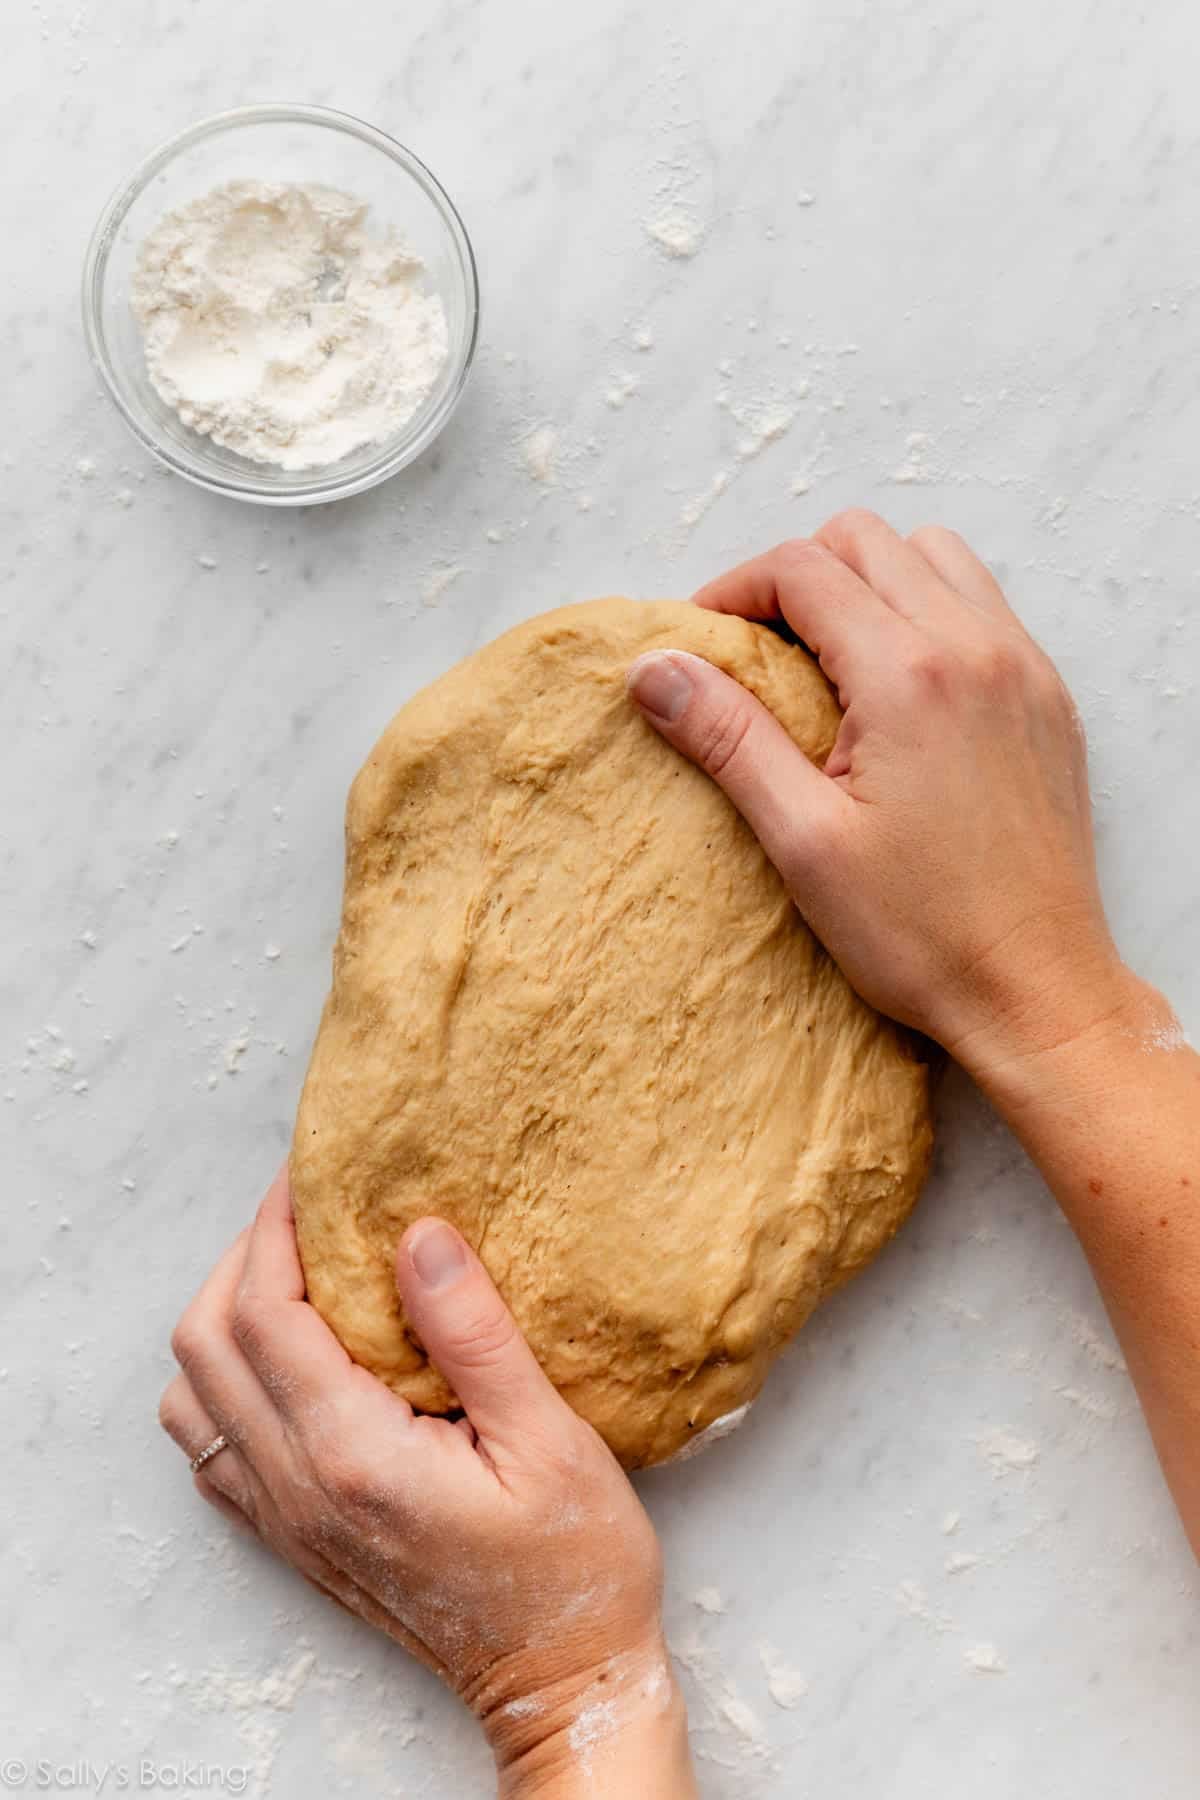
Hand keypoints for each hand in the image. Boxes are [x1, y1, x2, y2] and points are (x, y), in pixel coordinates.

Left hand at [160, 1168, 694, 1797]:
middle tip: (306, 1211)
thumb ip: (473, 1332)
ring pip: (194, 1397)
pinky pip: (213, 1449)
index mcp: (353, 1457)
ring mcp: (287, 1522)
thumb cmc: (573, 1566)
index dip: (275, 1228)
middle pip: (206, 1343)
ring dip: (225, 1319)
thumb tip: (417, 1234)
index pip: (266, 1315)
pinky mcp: (294, 1540)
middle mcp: (298, 1490)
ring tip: (297, 1275)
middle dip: (242, 1256)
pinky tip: (290, 1358)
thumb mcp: (548, 1437)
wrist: (561, 1682)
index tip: (310, 1173)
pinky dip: (226, 1384)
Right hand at [628, 510, 1132, 1084]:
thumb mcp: (802, 841)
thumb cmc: (922, 934)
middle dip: (798, 576)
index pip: (804, 569)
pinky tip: (897, 689)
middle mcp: (976, 649)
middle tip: (758, 650)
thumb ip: (728, 738)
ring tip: (829, 660)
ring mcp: (1023, 669)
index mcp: (908, 676)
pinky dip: (928, 613)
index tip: (703, 642)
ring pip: (933, 558)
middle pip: (867, 541)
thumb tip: (657, 668)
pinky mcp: (1048, 700)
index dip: (736, 589)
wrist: (1036, 990)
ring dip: (869, 582)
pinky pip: (983, 607)